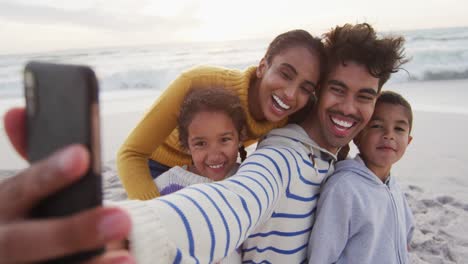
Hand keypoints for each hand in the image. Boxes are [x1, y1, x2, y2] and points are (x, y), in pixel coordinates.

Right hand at [1, 108, 134, 263]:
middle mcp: (0, 240)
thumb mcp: (21, 191)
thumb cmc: (24, 216)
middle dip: (71, 231)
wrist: (11, 256)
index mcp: (0, 206)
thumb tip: (18, 111)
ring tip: (125, 256)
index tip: (81, 155)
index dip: (48, 174)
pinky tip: (123, 263)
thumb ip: (31, 158)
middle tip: (122, 219)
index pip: (20, 188)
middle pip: (24, 242)